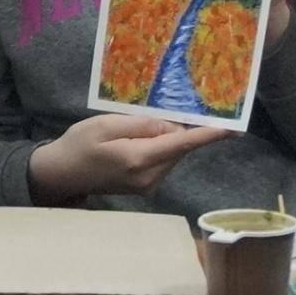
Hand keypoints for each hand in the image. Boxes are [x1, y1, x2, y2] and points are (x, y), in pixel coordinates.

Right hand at [28, 113, 224, 202]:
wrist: (62, 174)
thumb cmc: (79, 144)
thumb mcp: (107, 125)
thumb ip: (142, 125)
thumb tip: (173, 127)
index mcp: (139, 159)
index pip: (182, 144)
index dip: (208, 135)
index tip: (234, 128)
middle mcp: (149, 177)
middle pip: (179, 147)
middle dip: (178, 128)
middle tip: (167, 108)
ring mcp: (148, 185)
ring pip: (172, 154)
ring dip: (167, 137)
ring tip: (139, 126)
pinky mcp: (146, 186)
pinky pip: (163, 161)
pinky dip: (160, 147)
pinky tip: (140, 139)